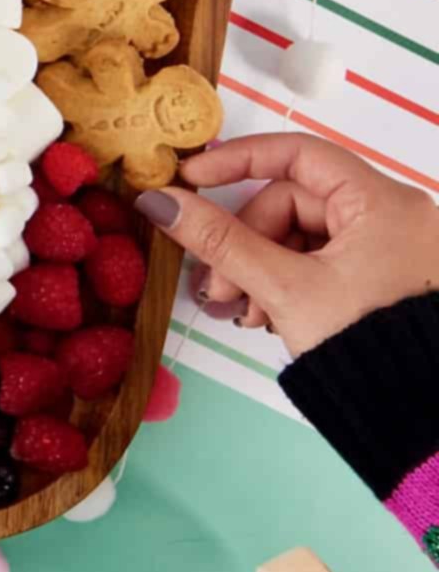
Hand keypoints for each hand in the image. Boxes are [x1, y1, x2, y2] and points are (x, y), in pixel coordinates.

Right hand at [135, 133, 438, 356]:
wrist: (415, 417)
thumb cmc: (361, 343)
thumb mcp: (283, 288)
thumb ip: (220, 241)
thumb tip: (158, 203)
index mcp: (381, 201)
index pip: (298, 154)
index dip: (239, 161)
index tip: (191, 180)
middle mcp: (390, 213)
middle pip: (292, 202)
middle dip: (245, 243)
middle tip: (216, 286)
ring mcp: (386, 247)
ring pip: (299, 236)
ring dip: (259, 269)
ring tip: (240, 310)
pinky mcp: (377, 276)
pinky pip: (318, 260)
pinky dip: (285, 282)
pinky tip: (266, 316)